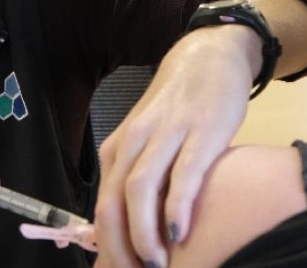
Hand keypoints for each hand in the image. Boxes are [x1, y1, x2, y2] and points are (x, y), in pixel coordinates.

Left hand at [93, 25, 259, 266]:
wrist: (205, 59)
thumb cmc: (175, 110)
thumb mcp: (147, 143)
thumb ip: (137, 181)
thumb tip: (129, 232)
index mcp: (116, 151)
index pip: (101, 207)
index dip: (107, 247)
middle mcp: (133, 144)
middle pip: (113, 203)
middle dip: (120, 248)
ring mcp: (165, 137)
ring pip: (140, 190)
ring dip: (144, 234)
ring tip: (156, 265)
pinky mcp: (200, 133)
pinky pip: (183, 174)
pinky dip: (177, 205)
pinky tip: (180, 232)